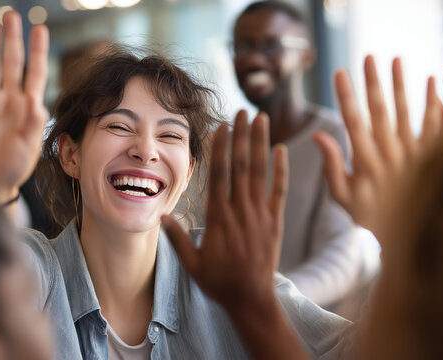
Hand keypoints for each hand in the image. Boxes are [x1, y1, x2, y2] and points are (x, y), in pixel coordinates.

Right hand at [0, 11, 48, 202]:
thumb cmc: (15, 167)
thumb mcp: (28, 145)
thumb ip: (31, 121)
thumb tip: (34, 98)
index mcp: (28, 106)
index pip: (35, 72)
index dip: (37, 50)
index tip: (40, 28)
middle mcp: (9, 99)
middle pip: (13, 62)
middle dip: (13, 39)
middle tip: (12, 15)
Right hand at [162, 110, 287, 314]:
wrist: (251, 299)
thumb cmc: (218, 282)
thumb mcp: (191, 263)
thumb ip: (177, 237)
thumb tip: (161, 215)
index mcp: (218, 217)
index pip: (219, 174)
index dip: (221, 147)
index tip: (222, 125)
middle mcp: (240, 210)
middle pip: (241, 165)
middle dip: (242, 135)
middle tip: (243, 110)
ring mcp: (259, 214)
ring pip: (260, 172)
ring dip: (260, 143)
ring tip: (261, 119)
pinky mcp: (275, 221)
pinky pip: (279, 191)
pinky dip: (281, 170)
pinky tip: (281, 150)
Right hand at [313, 56, 442, 240]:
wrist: (412, 239)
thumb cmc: (373, 218)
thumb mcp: (344, 197)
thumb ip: (332, 166)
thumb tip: (318, 136)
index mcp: (366, 162)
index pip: (353, 121)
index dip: (345, 96)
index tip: (338, 73)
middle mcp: (391, 154)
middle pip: (382, 111)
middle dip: (374, 82)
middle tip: (369, 56)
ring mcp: (416, 155)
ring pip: (409, 113)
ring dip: (403, 85)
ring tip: (397, 60)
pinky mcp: (435, 157)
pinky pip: (439, 126)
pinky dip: (440, 102)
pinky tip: (437, 81)